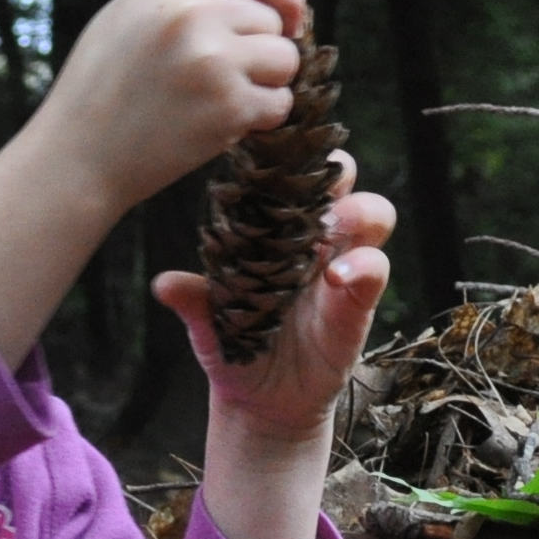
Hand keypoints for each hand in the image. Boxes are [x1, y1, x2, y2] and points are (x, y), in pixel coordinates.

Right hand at [0, 0, 312, 365]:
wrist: (76, 159)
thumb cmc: (100, 92)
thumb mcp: (125, 18)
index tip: (293, 17)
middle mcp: (190, 13)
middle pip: (272, 19)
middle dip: (263, 51)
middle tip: (227, 81)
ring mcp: (211, 59)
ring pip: (284, 60)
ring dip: (268, 85)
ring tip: (224, 102)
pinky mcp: (227, 106)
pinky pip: (279, 103)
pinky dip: (263, 118)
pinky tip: (226, 126)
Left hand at [158, 165, 393, 442]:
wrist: (260, 402)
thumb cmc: (235, 347)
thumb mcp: (208, 324)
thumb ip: (194, 300)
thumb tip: (163, 284)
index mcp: (279, 229)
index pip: (294, 174)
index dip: (293, 152)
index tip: (275, 136)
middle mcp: (317, 240)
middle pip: (342, 179)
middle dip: (334, 166)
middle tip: (313, 177)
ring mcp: (343, 267)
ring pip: (374, 214)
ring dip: (357, 210)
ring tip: (332, 225)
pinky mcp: (359, 304)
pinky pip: (375, 270)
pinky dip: (364, 266)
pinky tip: (336, 277)